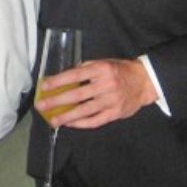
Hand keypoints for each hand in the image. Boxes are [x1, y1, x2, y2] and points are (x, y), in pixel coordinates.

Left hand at [35, 58, 157, 128]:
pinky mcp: (115, 113)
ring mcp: (111, 100)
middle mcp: (106, 84)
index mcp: (102, 69)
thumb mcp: (104, 63)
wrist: (144, 82)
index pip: (76, 75)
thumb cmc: (120, 71)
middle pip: (78, 94)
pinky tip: (71, 124)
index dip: (59, 81)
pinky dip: (82, 123)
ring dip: (67, 116)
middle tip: (42, 106)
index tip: (44, 86)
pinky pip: (96, 120)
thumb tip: (66, 77)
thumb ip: (87, 68)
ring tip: (53, 121)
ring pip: (85, 110)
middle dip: (57, 101)